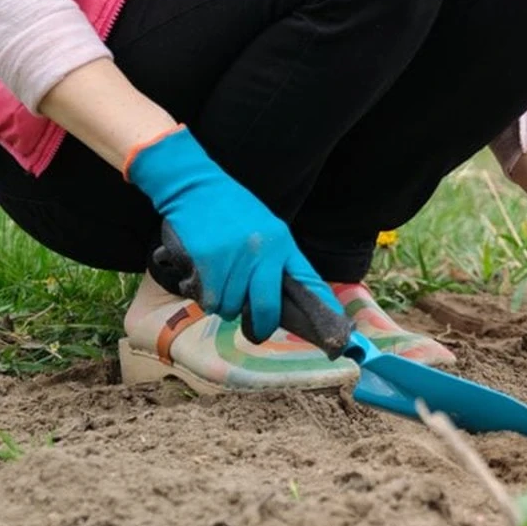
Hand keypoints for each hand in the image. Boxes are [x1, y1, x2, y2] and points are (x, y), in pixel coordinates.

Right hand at [127, 126, 338, 341]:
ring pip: (232, 308)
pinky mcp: (207, 262)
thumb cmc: (232, 210)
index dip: (320, 311)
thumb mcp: (267, 229)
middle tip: (256, 331)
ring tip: (221, 285)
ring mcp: (234, 259)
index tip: (332, 339)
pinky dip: (205, 297)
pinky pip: (209, 299)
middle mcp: (262, 253)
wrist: (194, 186)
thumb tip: (288, 300)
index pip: (308, 283)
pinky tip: (205, 280)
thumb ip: (277, 261)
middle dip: (260, 325)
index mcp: (282, 244)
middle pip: (266, 309)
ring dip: (226, 305)